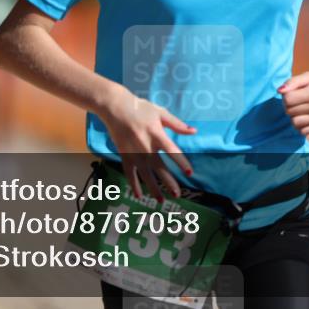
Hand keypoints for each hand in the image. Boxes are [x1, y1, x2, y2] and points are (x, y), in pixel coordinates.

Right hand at [100, 88, 196, 202]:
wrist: (115, 107)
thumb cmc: (140, 108)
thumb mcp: (160, 113)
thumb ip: (176, 124)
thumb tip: (193, 131)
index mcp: (157, 134)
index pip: (172, 152)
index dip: (181, 163)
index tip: (190, 173)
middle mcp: (146, 146)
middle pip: (159, 168)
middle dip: (168, 182)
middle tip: (177, 194)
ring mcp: (134, 153)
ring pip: (145, 174)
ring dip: (153, 188)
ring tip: (161, 200)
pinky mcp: (124, 155)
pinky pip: (129, 173)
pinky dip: (133, 184)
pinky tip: (139, 195)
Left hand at [278, 69, 308, 134]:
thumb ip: (293, 82)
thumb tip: (279, 91)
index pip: (288, 99)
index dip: (285, 96)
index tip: (291, 93)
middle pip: (290, 111)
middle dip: (288, 106)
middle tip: (295, 100)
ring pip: (295, 123)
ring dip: (293, 116)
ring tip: (299, 109)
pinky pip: (305, 131)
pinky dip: (300, 125)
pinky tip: (304, 116)